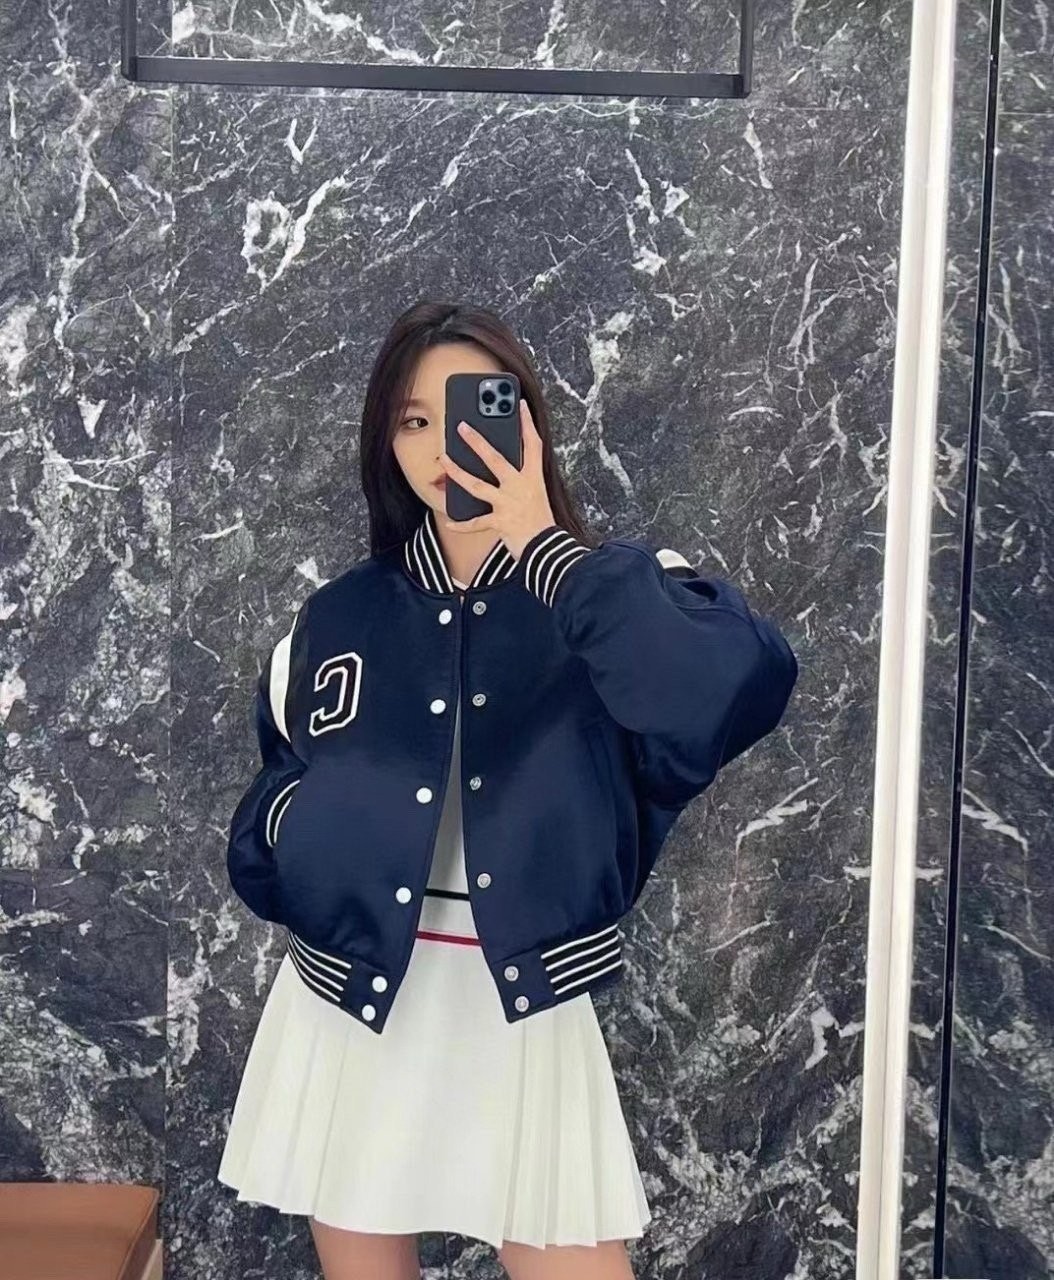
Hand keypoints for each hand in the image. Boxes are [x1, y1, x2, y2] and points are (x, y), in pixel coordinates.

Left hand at [437, 399, 557, 559]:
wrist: (548, 550)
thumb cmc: (542, 522)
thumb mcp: (538, 495)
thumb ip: (523, 480)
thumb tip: (502, 468)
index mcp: (534, 478)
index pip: (533, 445)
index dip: (527, 424)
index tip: (519, 405)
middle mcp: (520, 487)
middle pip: (495, 459)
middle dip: (476, 441)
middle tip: (461, 426)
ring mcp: (509, 504)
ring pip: (477, 485)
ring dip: (458, 472)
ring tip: (444, 460)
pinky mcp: (500, 522)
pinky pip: (476, 523)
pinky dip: (463, 524)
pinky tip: (450, 520)